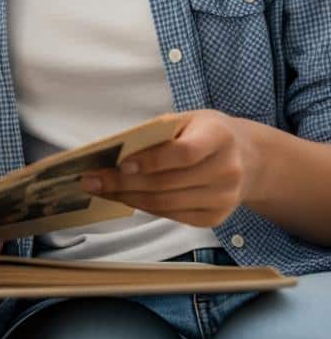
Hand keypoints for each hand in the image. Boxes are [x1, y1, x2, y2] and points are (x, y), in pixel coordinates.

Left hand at [81, 110, 259, 226]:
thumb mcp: (187, 120)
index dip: (151, 160)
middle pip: (168, 183)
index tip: (120, 163)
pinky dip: (143, 207)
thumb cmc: (205, 133)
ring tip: (99, 190)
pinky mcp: (215, 218)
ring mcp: (223, 199)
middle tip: (91, 180)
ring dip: (127, 198)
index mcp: (219, 138)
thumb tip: (115, 149)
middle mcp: (227, 171)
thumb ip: (156, 133)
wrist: (247, 158)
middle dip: (123, 183)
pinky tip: (122, 197)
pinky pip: (171, 215)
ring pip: (165, 204)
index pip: (183, 153)